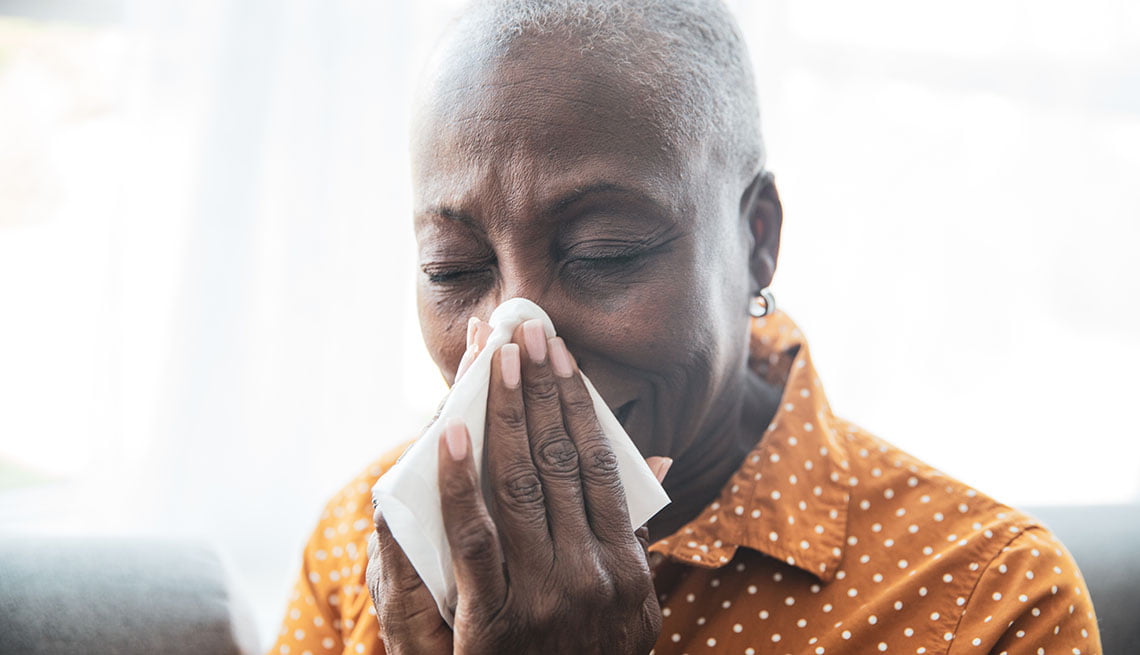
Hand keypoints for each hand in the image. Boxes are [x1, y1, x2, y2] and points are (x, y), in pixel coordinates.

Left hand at [367, 318, 671, 654]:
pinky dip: (460, 481)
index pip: (602, 464)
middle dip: (539, 390)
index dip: (577, 403)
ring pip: (520, 485)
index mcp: (627, 564)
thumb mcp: (633, 606)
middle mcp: (592, 572)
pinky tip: (451, 433)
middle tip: (525, 331)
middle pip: (561, 461)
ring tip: (493, 358)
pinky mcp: (493, 619)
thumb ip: (636, 534)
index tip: (559, 353)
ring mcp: (543, 594)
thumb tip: (656, 459)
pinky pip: (474, 537)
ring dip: (503, 415)